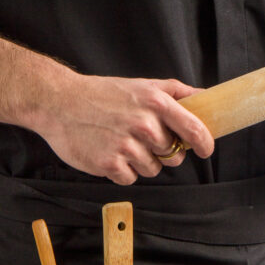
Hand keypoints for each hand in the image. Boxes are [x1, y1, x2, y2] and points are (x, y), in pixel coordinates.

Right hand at [34, 73, 214, 184]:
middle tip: (141, 138)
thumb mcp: (142, 85)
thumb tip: (206, 96)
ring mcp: (126, 146)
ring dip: (141, 162)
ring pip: (152, 170)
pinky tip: (109, 152)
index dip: (204, 144)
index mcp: (155, 103)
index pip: (194, 129)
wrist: (59, 102)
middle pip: (173, 155)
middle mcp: (144, 124)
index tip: (205, 150)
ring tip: (121, 143)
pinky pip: (130, 179)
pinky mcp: (109, 164)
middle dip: (162, 152)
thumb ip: (176, 92)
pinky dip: (122, 171)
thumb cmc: (102, 94)